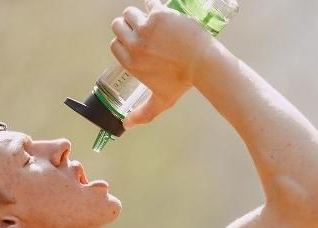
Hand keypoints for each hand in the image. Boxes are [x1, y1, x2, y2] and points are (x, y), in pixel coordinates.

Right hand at [109, 0, 216, 127]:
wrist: (202, 64)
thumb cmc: (182, 82)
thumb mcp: (161, 101)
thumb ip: (143, 113)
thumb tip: (126, 125)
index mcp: (131, 63)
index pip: (115, 45)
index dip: (124, 42)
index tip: (135, 42)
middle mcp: (134, 45)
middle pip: (118, 26)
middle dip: (127, 26)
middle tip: (142, 29)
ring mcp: (145, 29)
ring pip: (130, 13)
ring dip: (138, 14)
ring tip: (150, 19)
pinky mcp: (158, 15)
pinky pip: (149, 3)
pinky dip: (153, 6)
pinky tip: (161, 12)